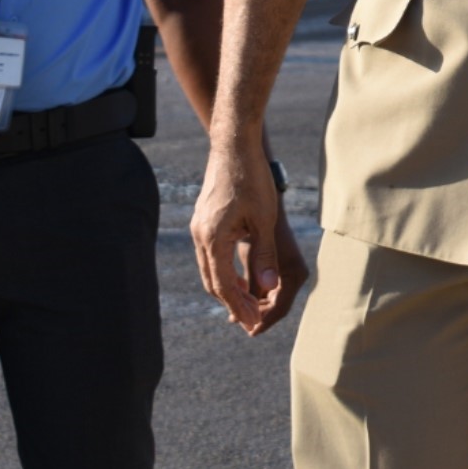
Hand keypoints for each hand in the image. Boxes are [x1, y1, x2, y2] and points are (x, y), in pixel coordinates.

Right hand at [190, 139, 284, 335]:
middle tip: (252, 321)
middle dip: (232, 303)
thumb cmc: (252, 178)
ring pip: (210, 270)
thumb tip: (268, 288)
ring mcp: (199, 228)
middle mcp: (200, 236)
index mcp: (212, 238)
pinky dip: (224, 271)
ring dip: (228, 288)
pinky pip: (211, 255)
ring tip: (249, 303)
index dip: (239, 306)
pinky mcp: (203, 220)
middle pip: (213, 282)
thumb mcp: (263, 218)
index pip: (223, 285)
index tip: (253, 323)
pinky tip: (240, 276)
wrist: (233, 145)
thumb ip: (264, 255)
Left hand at [245, 197, 310, 335]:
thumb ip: (251, 281)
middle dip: (256, 315)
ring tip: (234, 312)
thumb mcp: (252, 252)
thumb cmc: (256, 220)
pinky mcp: (284, 264)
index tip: (246, 330)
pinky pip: (271, 287)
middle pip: (276, 307)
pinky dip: (256, 293)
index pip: (278, 309)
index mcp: (293, 273)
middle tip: (235, 321)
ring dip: (254, 304)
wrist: (265, 194)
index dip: (261, 322)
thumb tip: (242, 311)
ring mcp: (292, 269)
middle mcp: (297, 273)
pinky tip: (240, 294)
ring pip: (272, 298)